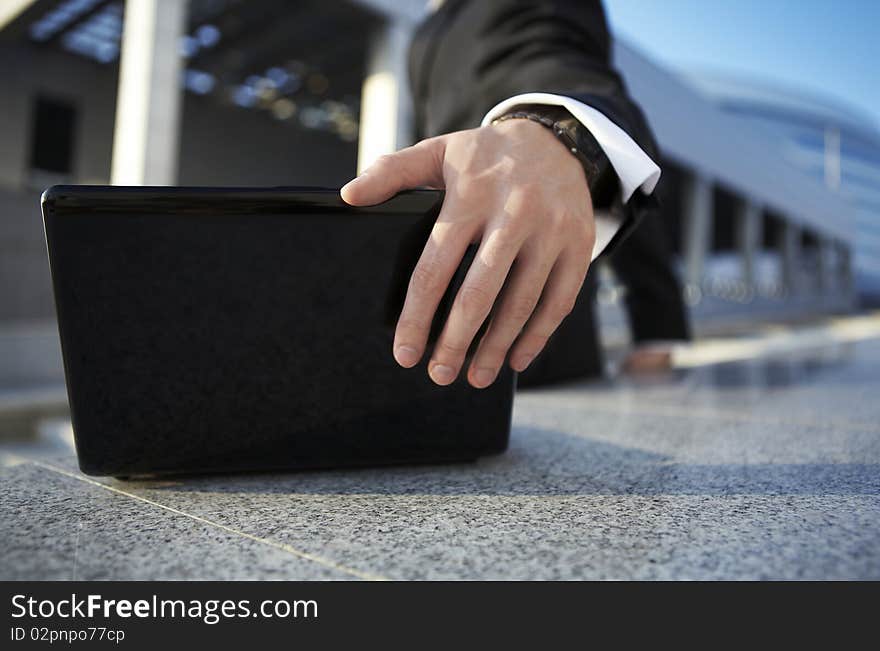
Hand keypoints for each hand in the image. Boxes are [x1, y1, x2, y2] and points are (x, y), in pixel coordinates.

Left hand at [341, 119, 595, 387]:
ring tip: (476, 377)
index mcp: (471, 194)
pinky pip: (560, 300)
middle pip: (479, 292)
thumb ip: (392, 172)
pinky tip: (517, 359)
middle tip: (439, 374)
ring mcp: (551, 231)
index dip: (417, 315)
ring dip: (496, 347)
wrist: (557, 139)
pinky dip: (538, 335)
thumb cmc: (486, 155)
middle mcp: (514, 213)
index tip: (405, 352)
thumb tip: (349, 195)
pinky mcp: (579, 245)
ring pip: (521, 302)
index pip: (436, 266)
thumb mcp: (439, 151)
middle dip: (456, 341)